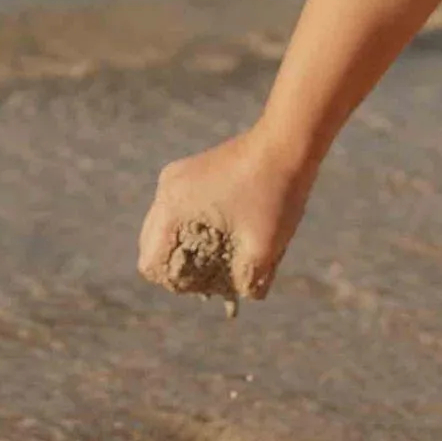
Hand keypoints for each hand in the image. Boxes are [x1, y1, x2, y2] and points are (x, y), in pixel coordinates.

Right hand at [137, 129, 317, 302]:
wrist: (290, 141)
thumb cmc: (276, 193)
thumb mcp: (265, 247)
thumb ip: (249, 281)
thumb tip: (242, 299)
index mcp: (171, 209)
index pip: (151, 264)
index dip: (178, 284)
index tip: (209, 286)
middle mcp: (165, 191)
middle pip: (154, 246)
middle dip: (182, 266)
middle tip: (216, 275)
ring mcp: (177, 177)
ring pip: (168, 227)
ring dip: (191, 246)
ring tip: (225, 256)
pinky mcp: (192, 171)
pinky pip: (183, 209)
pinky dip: (198, 226)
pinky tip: (230, 233)